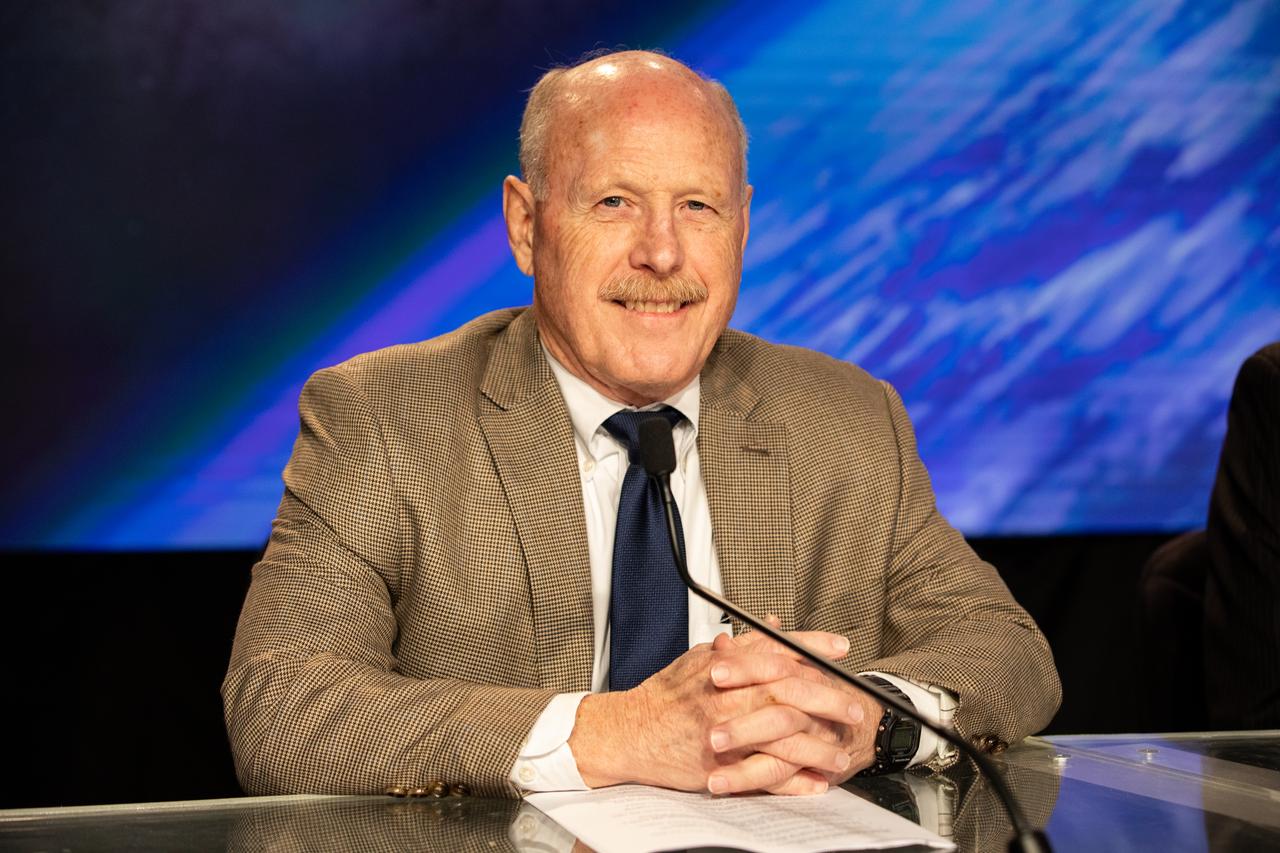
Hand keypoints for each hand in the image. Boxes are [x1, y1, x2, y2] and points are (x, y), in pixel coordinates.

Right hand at [568, 625, 859, 794]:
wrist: (627, 733)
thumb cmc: (664, 696)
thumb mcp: (699, 659)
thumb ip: (739, 645)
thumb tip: (772, 625)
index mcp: (721, 666)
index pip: (774, 650)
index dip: (811, 647)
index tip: (840, 649)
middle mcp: (723, 695)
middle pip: (786, 691)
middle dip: (826, 698)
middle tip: (854, 706)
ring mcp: (722, 731)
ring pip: (780, 735)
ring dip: (817, 745)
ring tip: (842, 752)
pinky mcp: (718, 765)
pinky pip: (763, 774)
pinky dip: (792, 781)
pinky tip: (814, 783)